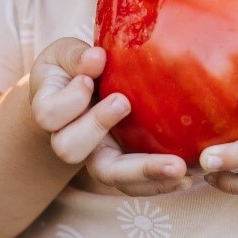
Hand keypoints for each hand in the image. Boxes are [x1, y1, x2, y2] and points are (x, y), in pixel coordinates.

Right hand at [28, 38, 190, 194]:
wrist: (80, 90)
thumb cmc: (72, 67)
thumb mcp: (66, 54)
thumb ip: (77, 57)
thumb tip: (96, 58)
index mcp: (50, 111)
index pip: (49, 115)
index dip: (69, 99)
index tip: (89, 79)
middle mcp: (68, 139)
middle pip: (70, 149)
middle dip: (97, 126)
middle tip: (123, 103)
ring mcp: (96, 156)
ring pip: (109, 175)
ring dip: (142, 170)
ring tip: (175, 164)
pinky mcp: (123, 164)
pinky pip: (137, 183)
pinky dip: (160, 181)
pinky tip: (188, 177)